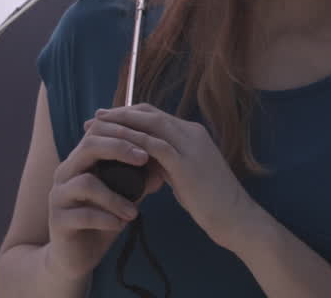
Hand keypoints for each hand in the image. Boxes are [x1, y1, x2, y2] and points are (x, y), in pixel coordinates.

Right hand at [44, 120, 162, 280]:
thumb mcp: (123, 197)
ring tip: (133, 212)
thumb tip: (164, 165)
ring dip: (115, 197)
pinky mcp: (58, 221)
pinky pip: (82, 214)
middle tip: (144, 159)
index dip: (124, 130)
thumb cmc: (101, 221)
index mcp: (81, 161)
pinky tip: (120, 225)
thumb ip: (139, 181)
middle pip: (89, 146)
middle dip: (119, 148)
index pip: (98, 131)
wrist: (75, 257)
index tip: (151, 139)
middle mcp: (66, 172)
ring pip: (86, 183)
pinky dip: (106, 219)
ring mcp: (59, 196)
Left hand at [89, 104, 260, 251]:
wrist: (235, 217)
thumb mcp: (186, 175)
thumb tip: (146, 161)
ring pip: (149, 124)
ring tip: (96, 127)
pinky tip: (113, 146)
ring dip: (120, 124)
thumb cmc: (211, 201)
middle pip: (149, 113)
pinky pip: (153, 146)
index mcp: (192, 133)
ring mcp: (190, 145)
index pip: (155, 114)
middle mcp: (191, 132)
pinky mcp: (185, 162)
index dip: (129, 114)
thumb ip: (168, 163)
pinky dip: (131, 142)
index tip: (106, 118)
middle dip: (119, 114)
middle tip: (94, 117)